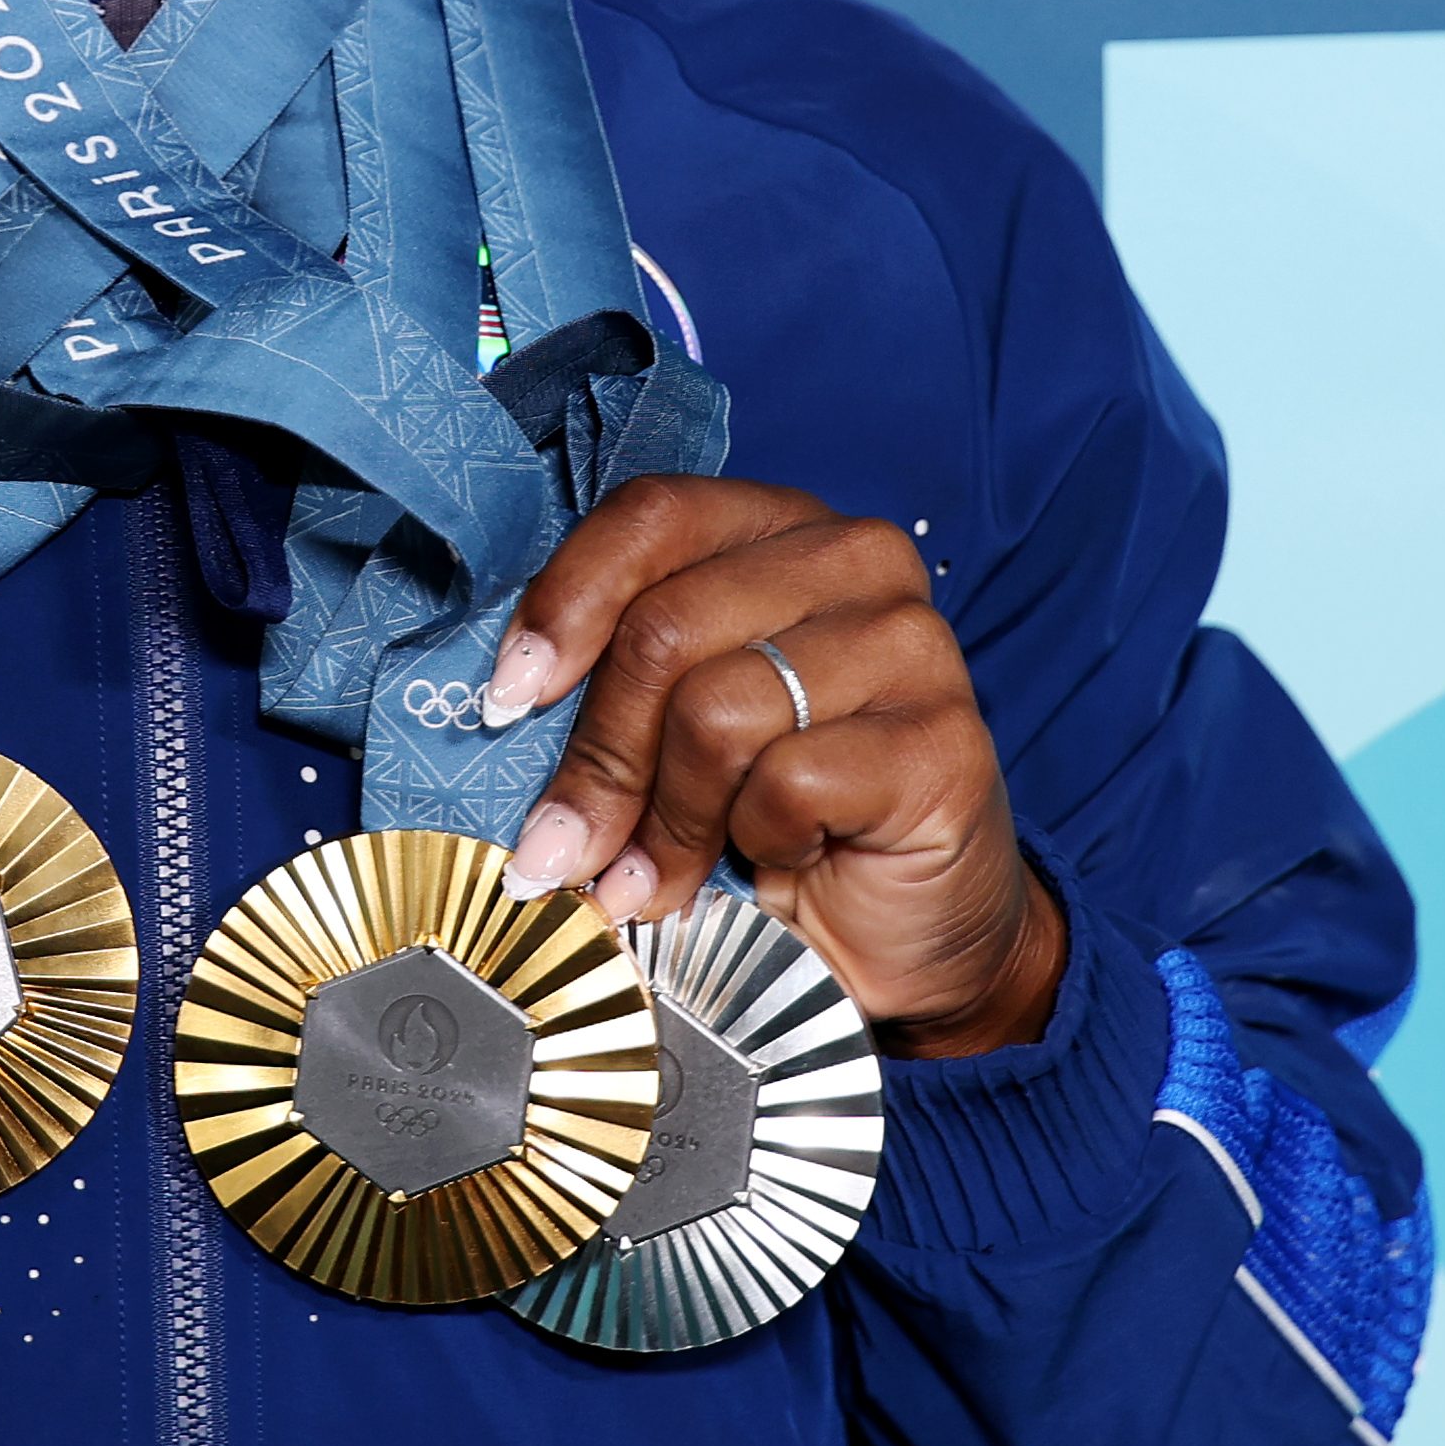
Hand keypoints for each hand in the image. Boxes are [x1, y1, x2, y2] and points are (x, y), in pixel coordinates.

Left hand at [484, 477, 1063, 1059]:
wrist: (904, 928)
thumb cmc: (779, 815)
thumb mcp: (678, 724)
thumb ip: (619, 680)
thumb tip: (505, 701)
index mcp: (781, 527)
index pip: (651, 517)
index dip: (564, 603)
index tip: (507, 699)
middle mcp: (856, 559)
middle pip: (665, 628)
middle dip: (600, 759)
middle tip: (565, 850)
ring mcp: (911, 644)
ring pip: (716, 710)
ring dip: (668, 820)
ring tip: (659, 878)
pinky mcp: (940, 740)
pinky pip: (787, 781)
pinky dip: (756, 840)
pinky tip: (777, 860)